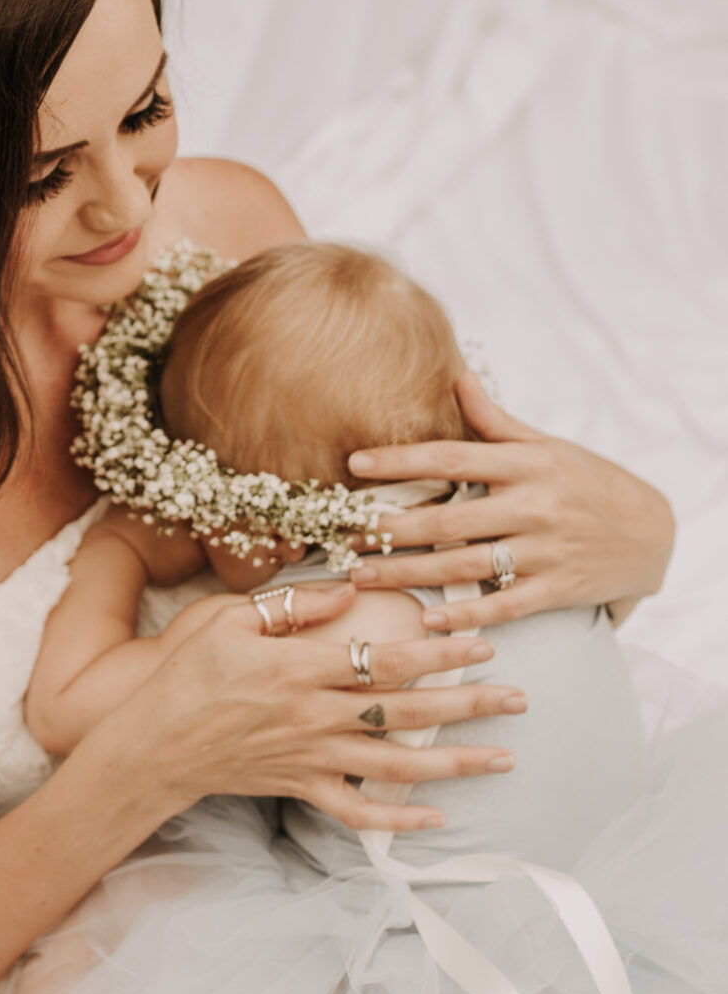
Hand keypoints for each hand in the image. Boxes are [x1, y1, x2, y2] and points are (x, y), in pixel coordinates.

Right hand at [120, 579, 522, 834]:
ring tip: (504, 758)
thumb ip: (290, 606)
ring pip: (397, 766)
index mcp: (299, 669)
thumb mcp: (225, 620)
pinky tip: (438, 816)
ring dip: (455, 763)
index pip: (385, 660)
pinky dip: (400, 819)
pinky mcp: (300, 788)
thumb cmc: (184, 674)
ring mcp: (311, 758)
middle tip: (520, 699)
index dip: (438, 653)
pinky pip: (358, 812)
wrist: (150, 744)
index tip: (480, 643)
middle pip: (407, 712)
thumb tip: (347, 591)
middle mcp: (314, 717)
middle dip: (469, 705)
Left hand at [343, 373, 675, 632]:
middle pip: (448, 518)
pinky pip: (504, 604)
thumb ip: (496, 421)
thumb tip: (457, 376)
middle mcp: (533, 505)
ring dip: (410, 573)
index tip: (354, 463)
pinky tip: (428, 618)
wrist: (651, 533)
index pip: (451, 458)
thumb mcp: (547, 446)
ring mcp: (545, 550)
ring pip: (465, 564)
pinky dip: (467, 614)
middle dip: (390, 529)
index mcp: (525, 464)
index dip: (400, 460)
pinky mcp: (556, 589)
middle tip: (342, 537)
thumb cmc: (588, 483)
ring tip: (363, 576)